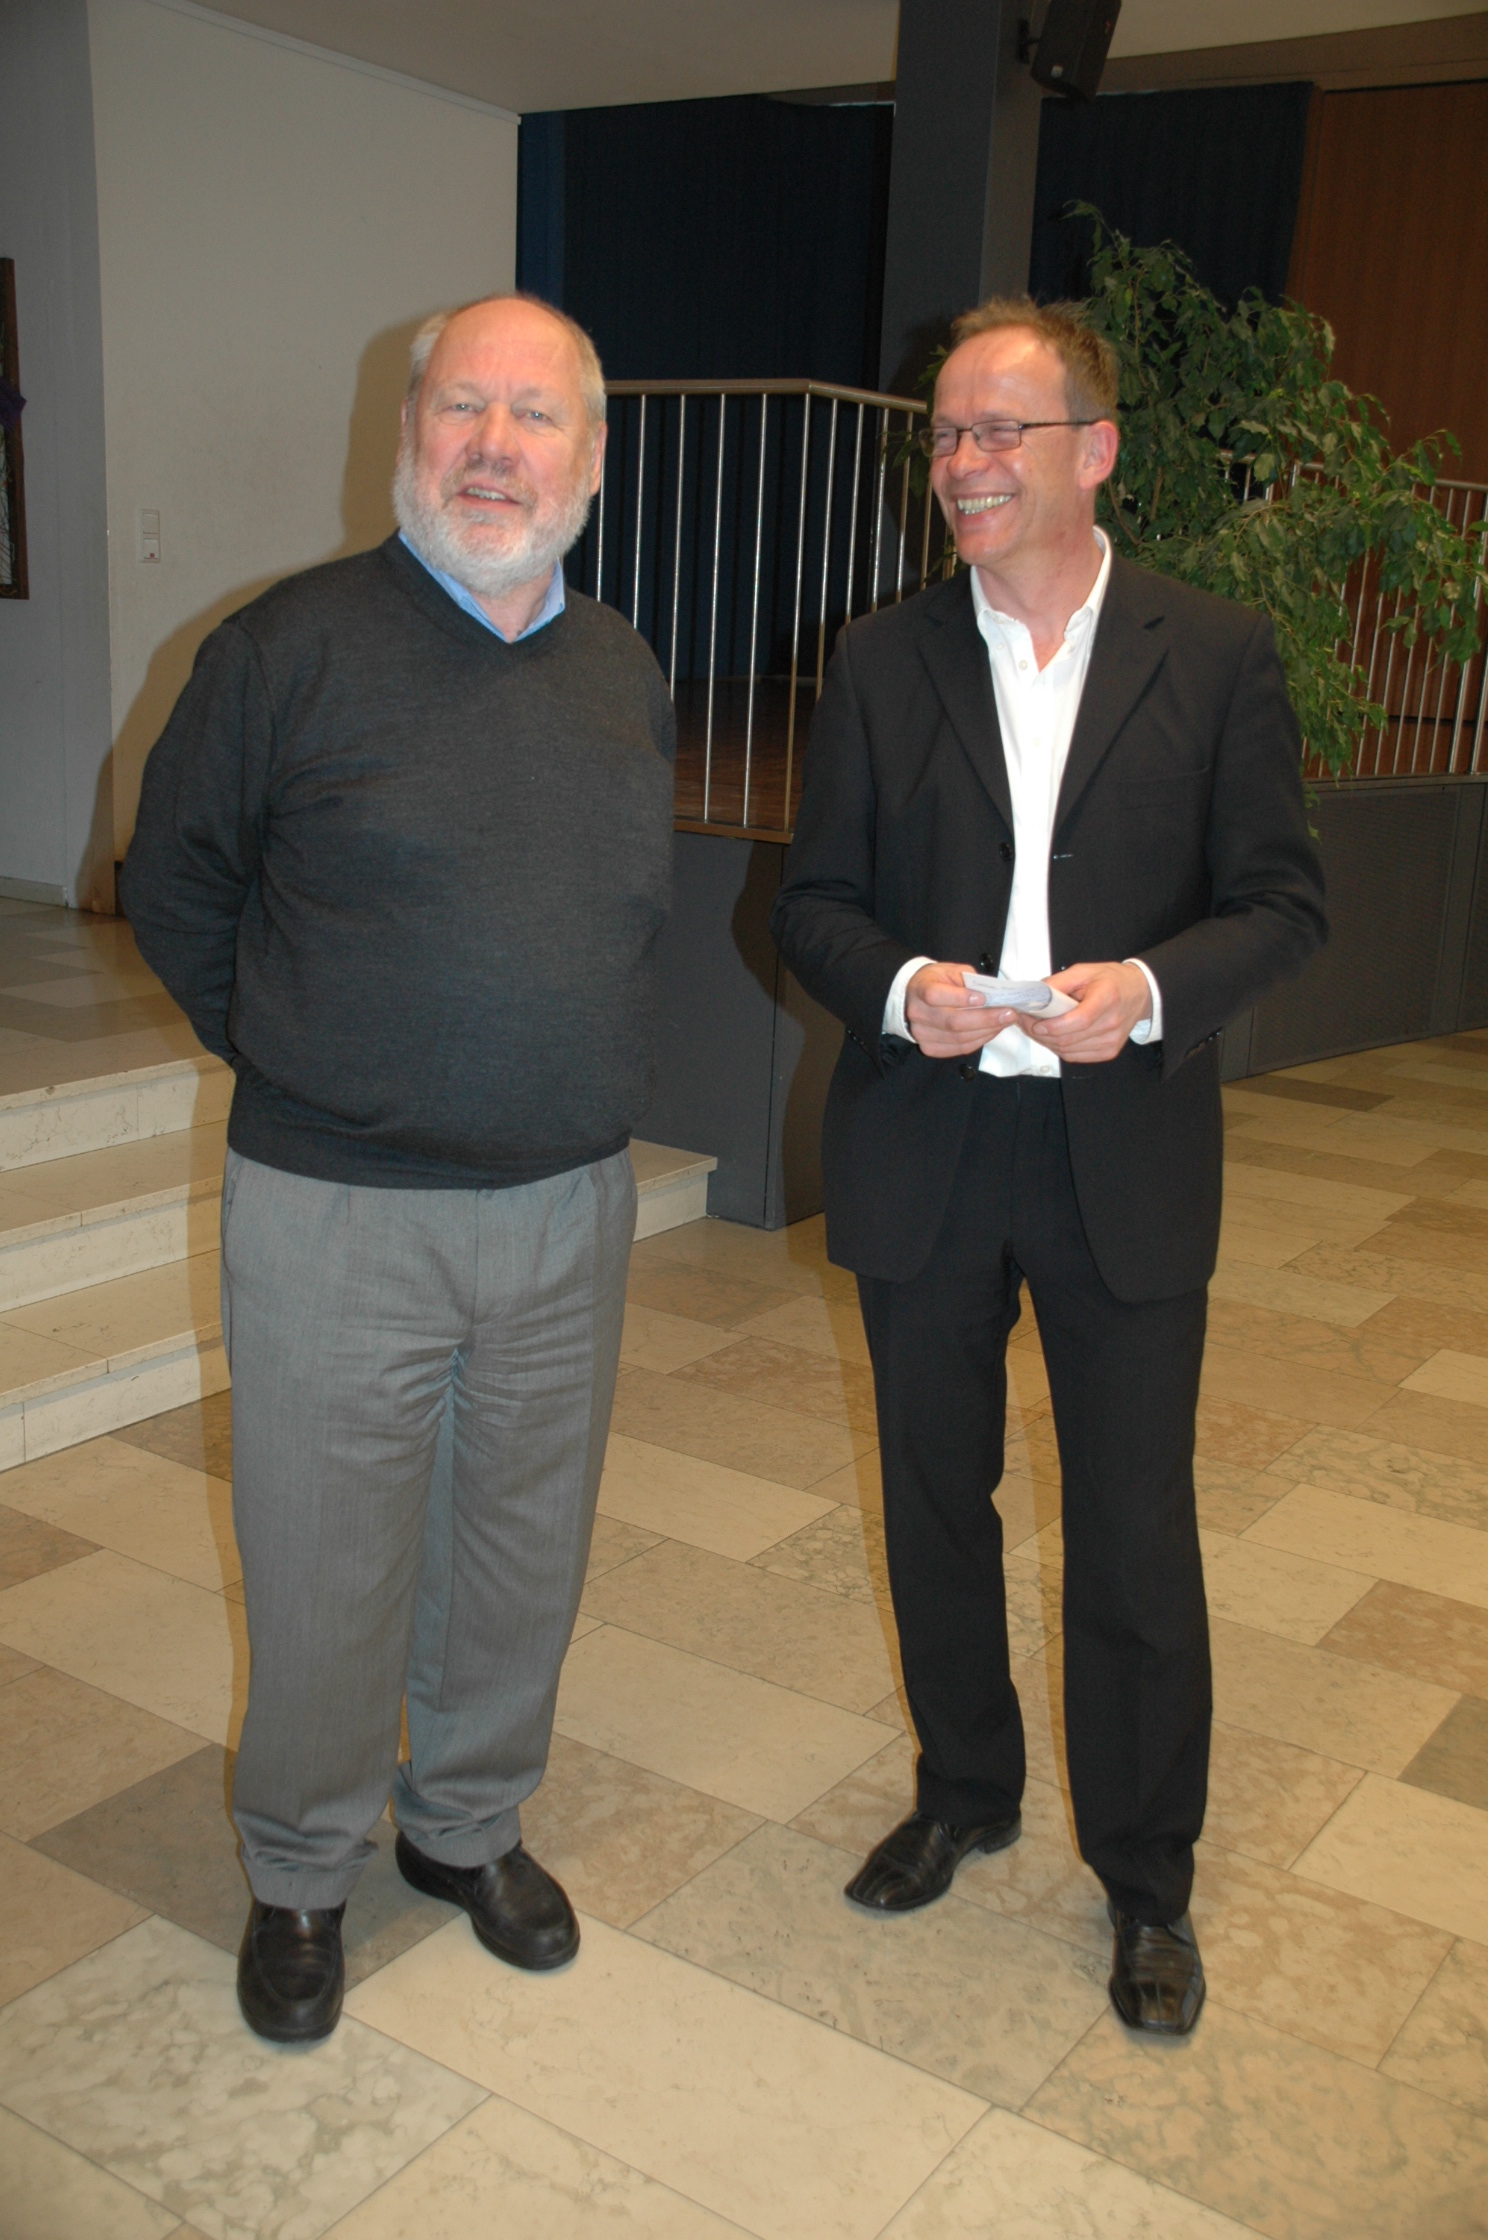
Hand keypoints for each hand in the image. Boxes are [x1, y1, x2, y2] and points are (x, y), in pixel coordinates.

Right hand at [904, 961, 1019, 1058]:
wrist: (916, 997)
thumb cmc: (938, 981)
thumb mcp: (952, 971)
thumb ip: (970, 981)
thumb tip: (994, 995)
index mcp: (920, 988)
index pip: (936, 995)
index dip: (960, 998)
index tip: (984, 998)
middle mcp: (917, 1013)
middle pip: (953, 1022)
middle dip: (985, 1019)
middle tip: (1009, 1013)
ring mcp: (921, 1034)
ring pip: (959, 1038)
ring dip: (987, 1031)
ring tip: (1005, 1022)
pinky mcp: (929, 1048)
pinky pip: (959, 1048)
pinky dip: (979, 1041)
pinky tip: (992, 1031)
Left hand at [1023, 961, 1151, 1063]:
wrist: (1139, 992)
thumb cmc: (1112, 980)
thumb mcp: (1084, 971)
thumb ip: (1059, 982)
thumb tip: (1035, 995)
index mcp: (1107, 998)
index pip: (1078, 1020)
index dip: (1053, 1026)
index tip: (1035, 1023)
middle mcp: (1112, 1023)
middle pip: (1069, 1039)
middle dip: (1041, 1034)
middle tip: (1025, 1022)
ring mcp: (1112, 1040)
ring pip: (1068, 1050)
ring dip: (1047, 1042)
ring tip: (1036, 1029)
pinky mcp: (1109, 1051)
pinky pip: (1075, 1056)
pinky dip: (1059, 1049)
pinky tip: (1052, 1037)